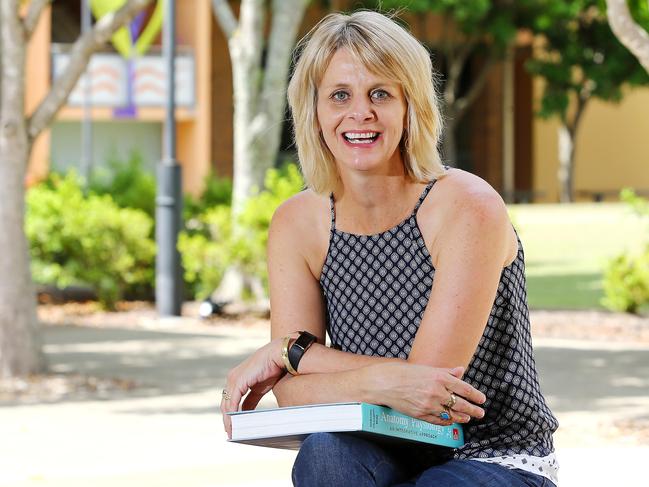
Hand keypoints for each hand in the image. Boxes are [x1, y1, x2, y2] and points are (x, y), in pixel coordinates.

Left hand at [220, 338, 286, 438]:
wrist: (279, 355)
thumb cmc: (272, 369)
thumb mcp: (259, 389)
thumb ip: (251, 400)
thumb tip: (246, 414)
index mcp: (236, 379)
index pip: (229, 400)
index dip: (229, 414)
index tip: (232, 427)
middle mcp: (232, 378)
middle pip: (225, 404)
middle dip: (227, 420)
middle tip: (231, 434)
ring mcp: (234, 379)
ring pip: (227, 404)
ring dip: (229, 419)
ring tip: (233, 432)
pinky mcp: (238, 381)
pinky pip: (233, 401)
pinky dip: (232, 413)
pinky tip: (234, 423)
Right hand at [367, 362, 485, 425]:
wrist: (382, 383)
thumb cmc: (402, 373)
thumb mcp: (426, 369)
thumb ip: (446, 371)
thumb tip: (460, 371)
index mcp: (439, 377)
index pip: (464, 388)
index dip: (476, 395)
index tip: (482, 398)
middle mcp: (437, 391)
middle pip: (462, 404)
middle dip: (474, 409)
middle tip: (480, 412)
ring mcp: (429, 405)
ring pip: (452, 414)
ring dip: (462, 417)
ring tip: (468, 418)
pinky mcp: (421, 414)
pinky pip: (439, 421)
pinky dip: (447, 421)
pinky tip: (451, 420)